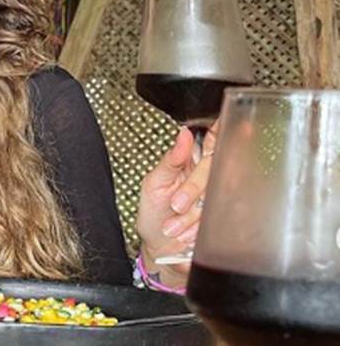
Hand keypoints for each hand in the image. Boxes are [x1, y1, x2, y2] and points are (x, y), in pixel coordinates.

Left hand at [136, 122, 218, 283]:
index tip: (213, 142)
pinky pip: (221, 216)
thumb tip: (184, 134)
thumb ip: (170, 160)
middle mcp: (210, 175)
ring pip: (218, 195)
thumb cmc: (154, 211)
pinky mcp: (224, 216)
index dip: (220, 132)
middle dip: (193, 189)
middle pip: (214, 169)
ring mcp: (218, 196)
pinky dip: (198, 227)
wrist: (159, 246)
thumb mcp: (154, 182)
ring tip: (172, 226)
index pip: (213, 138)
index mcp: (193, 160)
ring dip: (192, 215)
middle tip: (175, 204)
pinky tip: (184, 233)